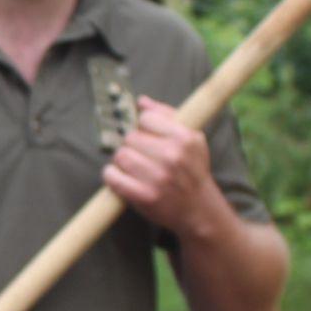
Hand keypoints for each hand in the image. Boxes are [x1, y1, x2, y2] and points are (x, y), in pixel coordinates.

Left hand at [103, 95, 230, 237]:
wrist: (199, 209)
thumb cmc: (192, 169)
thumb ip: (167, 116)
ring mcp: (158, 177)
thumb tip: (141, 101)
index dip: (144, 128)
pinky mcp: (144, 196)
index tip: (150, 138)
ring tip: (133, 167)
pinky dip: (111, 175)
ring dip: (122, 160)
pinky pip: (112, 176)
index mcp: (185, 138)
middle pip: (130, 137)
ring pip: (120, 155)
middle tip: (142, 156)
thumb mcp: (191, 139)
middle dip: (133, 145)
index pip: (145, 119)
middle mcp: (172, 156)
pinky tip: (120, 177)